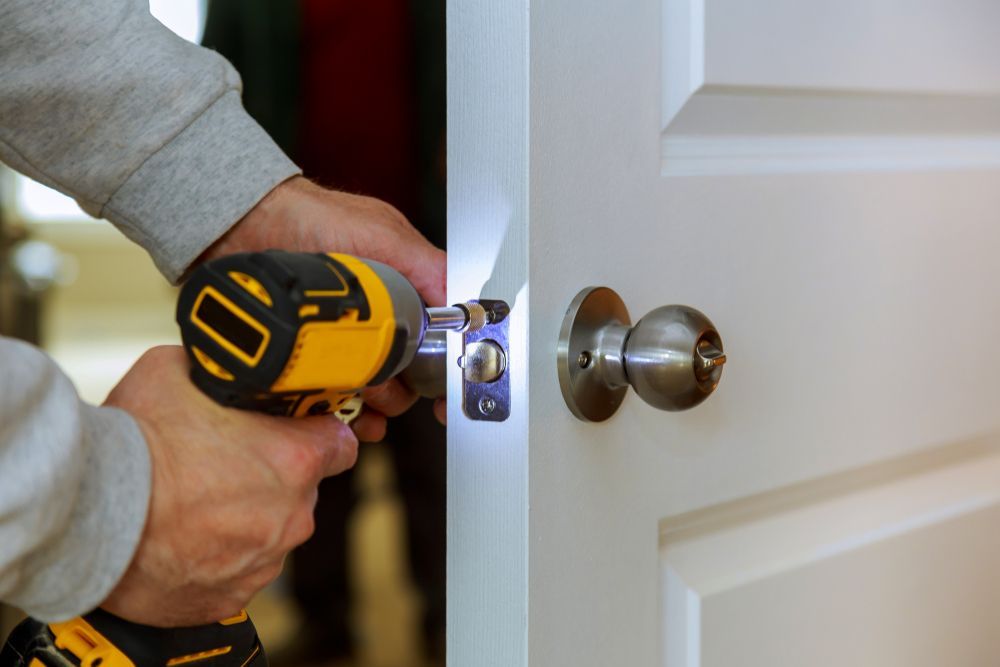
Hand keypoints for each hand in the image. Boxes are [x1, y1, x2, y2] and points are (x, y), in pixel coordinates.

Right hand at [100, 346, 357, 626]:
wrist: (88, 517)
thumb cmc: (134, 447)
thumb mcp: (180, 371)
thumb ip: (224, 372)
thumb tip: (227, 364)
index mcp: (295, 459)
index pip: (341, 440)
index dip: (317, 433)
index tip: (297, 432)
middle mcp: (292, 513)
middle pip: (303, 486)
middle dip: (273, 474)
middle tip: (225, 463)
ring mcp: (265, 558)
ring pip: (272, 529)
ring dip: (246, 515)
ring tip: (195, 502)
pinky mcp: (235, 595)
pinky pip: (241, 567)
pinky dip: (220, 554)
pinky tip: (185, 536)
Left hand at [204, 176, 447, 428]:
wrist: (243, 223)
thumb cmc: (313, 216)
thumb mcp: (383, 234)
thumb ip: (428, 265)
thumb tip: (464, 304)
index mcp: (402, 293)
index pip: (434, 341)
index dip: (443, 372)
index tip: (444, 398)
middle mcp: (374, 319)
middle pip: (405, 374)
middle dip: (401, 389)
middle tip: (386, 386)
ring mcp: (340, 339)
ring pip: (371, 389)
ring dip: (373, 402)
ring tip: (360, 397)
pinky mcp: (307, 354)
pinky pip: (329, 395)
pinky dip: (338, 411)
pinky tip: (338, 413)